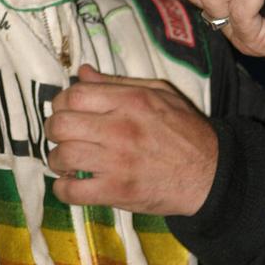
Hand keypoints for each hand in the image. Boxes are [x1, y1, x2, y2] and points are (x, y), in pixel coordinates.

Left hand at [46, 65, 217, 215]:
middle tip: (61, 136)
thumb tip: (82, 72)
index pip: (74, 95)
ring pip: (62, 156)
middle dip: (53, 130)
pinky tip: (70, 184)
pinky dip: (63, 189)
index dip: (61, 102)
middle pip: (62, 124)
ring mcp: (117, 162)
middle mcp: (120, 128)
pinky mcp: (118, 191)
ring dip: (57, 159)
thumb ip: (117, 83)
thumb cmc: (185, 130)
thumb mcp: (158, 93)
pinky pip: (73, 191)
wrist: (210, 173)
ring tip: (65, 161)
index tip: (64, 110)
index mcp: (130, 101)